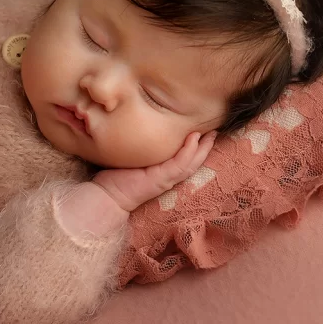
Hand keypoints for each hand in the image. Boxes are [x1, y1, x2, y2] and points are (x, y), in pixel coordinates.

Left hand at [91, 130, 217, 212]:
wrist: (106, 195)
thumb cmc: (116, 176)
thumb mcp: (133, 159)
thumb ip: (141, 149)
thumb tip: (138, 127)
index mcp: (163, 172)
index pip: (185, 160)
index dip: (197, 148)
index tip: (204, 132)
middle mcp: (168, 177)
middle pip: (193, 162)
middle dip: (205, 147)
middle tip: (216, 131)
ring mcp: (165, 179)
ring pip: (190, 163)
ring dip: (202, 149)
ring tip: (211, 134)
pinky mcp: (160, 179)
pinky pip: (179, 164)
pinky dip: (188, 152)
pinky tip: (194, 139)